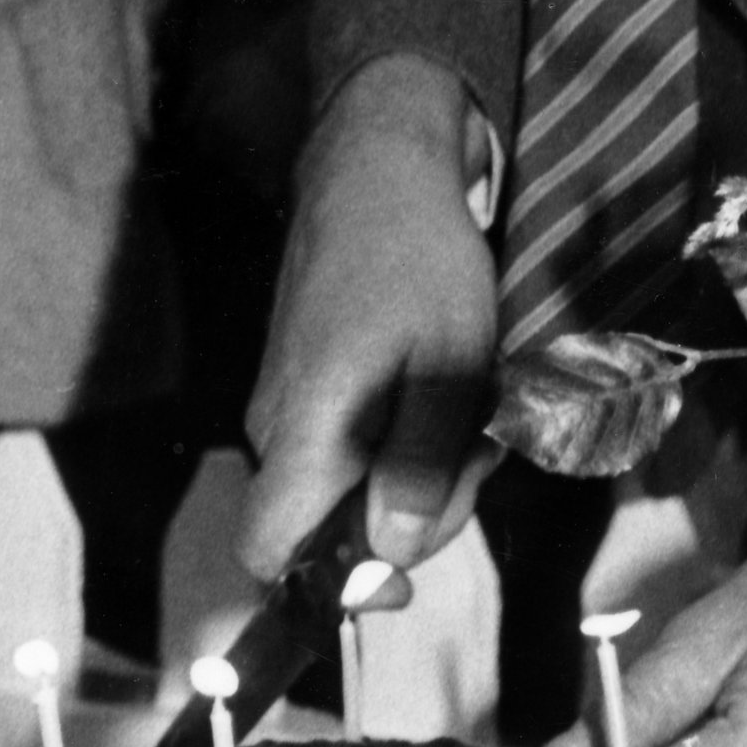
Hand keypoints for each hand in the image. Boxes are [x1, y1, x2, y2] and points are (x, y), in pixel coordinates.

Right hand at [241, 53, 501, 581]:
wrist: (379, 163)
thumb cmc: (422, 260)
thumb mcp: (452, 367)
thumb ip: (419, 466)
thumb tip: (388, 552)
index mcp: (304, 428)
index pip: (269, 551)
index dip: (330, 584)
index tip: (403, 567)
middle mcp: (275, 422)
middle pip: (323, 524)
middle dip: (406, 514)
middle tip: (477, 454)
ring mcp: (283, 394)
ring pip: (342, 478)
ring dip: (410, 469)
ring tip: (467, 405)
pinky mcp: (301, 371)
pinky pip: (343, 437)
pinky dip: (395, 433)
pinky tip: (441, 386)